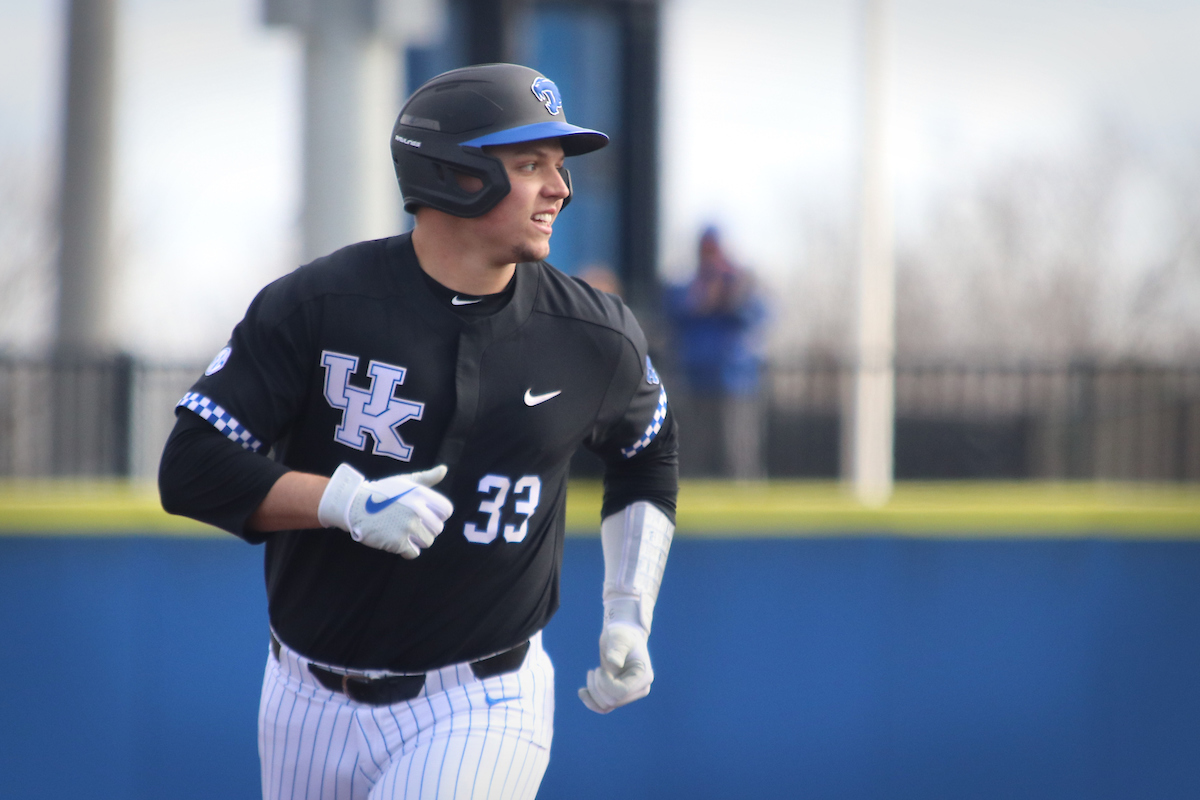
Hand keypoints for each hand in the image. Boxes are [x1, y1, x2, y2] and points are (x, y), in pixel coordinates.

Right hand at [317, 463, 453, 558]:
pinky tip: (398, 542)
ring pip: (428, 541)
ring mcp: (408, 526)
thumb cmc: (381, 492)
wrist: (355, 505)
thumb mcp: (404, 481)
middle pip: (437, 528)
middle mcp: (417, 510)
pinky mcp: (398, 542)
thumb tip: (444, 469)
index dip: (439, 515)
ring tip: (405, 532)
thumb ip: (426, 478)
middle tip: (412, 525)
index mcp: (420, 494)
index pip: (446, 510)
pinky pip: (414, 553)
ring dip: (418, 540)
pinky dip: (408, 551)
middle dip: (427, 528)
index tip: (428, 515)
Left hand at [578, 622, 652, 713]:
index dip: (604, 684)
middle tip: (593, 670)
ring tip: (591, 674)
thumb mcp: (619, 638)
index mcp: (644, 676)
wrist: (620, 637)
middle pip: (612, 701)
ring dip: (593, 692)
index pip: (621, 692)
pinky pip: (604, 708)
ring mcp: (630, 694)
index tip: (598, 669)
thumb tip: (615, 663)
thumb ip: (617, 649)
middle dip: (597, 686)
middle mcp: (640, 689)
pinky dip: (591, 702)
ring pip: (606, 706)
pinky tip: (582, 691)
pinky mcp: (619, 695)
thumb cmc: (621, 635)